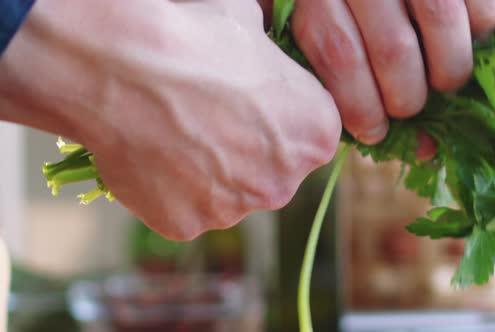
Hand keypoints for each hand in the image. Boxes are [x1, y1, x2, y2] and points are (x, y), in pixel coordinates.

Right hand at [0, 0, 340, 239]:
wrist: (121, 68)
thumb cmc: (193, 37)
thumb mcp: (250, 26)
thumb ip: (271, 57)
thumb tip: (262, 52)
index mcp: (316, 134)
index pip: (309, 136)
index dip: (277, 119)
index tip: (250, 105)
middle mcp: (285, 183)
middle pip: (272, 172)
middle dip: (248, 151)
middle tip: (209, 121)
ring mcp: (235, 210)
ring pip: (229, 194)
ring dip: (209, 173)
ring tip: (174, 134)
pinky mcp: (188, 226)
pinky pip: (186, 208)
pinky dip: (172, 190)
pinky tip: (153, 155)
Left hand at [290, 0, 494, 144]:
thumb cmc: (347, 14)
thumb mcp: (329, 34)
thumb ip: (357, 85)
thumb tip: (423, 148)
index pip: (340, 57)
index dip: (361, 109)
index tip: (374, 131)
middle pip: (393, 48)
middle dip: (406, 99)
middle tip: (408, 108)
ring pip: (440, 21)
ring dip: (449, 72)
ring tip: (443, 84)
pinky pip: (482, 6)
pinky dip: (480, 33)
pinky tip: (466, 41)